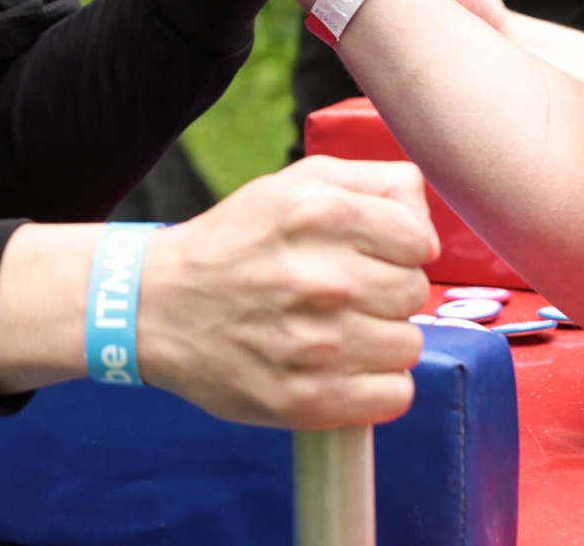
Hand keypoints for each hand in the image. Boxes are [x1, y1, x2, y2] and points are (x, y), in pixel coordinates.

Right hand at [137, 156, 437, 428]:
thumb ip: (374, 184)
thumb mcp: (296, 184)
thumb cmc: (238, 241)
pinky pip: (392, 396)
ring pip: (408, 346)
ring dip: (383, 340)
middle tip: (351, 295)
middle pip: (415, 293)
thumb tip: (427, 224)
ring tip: (343, 331)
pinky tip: (346, 369)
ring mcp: (314, 344)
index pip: (418, 241)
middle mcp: (322, 278)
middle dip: (388, 293)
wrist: (157, 308)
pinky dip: (377, 386)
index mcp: (321, 215)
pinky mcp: (305, 400)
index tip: (375, 256)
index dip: (401, 249)